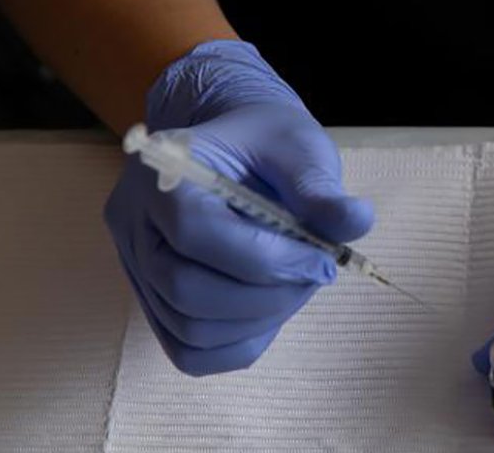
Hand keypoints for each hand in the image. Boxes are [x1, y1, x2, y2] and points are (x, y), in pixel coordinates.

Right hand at [103, 40, 373, 375]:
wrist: (235, 150)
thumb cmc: (266, 142)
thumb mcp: (299, 147)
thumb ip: (320, 187)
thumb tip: (358, 221)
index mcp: (164, 171)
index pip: (196, 233)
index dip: (267, 258)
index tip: (324, 261)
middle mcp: (136, 224)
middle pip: (186, 290)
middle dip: (267, 294)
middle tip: (315, 273)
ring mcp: (137, 269)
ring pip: (190, 329)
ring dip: (260, 320)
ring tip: (297, 282)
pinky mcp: (154, 303)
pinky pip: (191, 351)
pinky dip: (240, 342)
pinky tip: (272, 307)